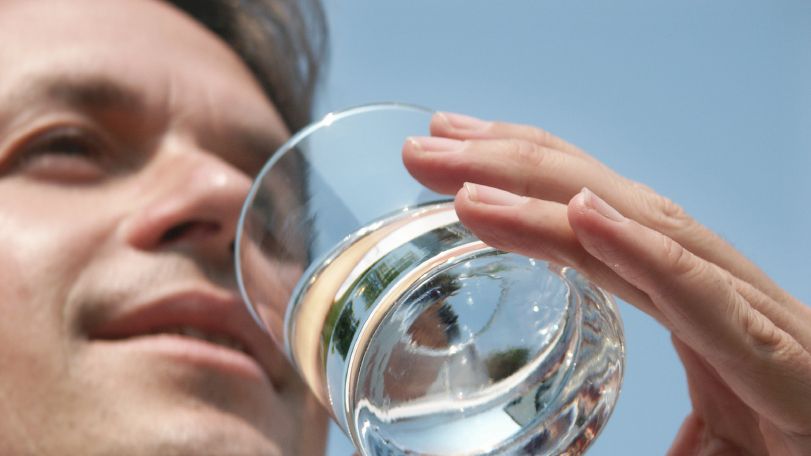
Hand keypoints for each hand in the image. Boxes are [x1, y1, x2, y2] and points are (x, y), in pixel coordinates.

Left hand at [402, 112, 810, 454]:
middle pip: (602, 203)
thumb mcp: (699, 437)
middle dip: (509, 165)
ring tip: (468, 176)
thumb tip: (564, 435)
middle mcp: (712, 288)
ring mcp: (748, 315)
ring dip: (548, 196)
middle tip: (426, 145)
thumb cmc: (787, 446)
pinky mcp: (781, 357)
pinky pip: (702, 295)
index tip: (450, 157)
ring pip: (642, 231)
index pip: (593, 219)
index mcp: (689, 299)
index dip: (522, 178)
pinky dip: (642, 250)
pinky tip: (583, 214)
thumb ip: (623, 418)